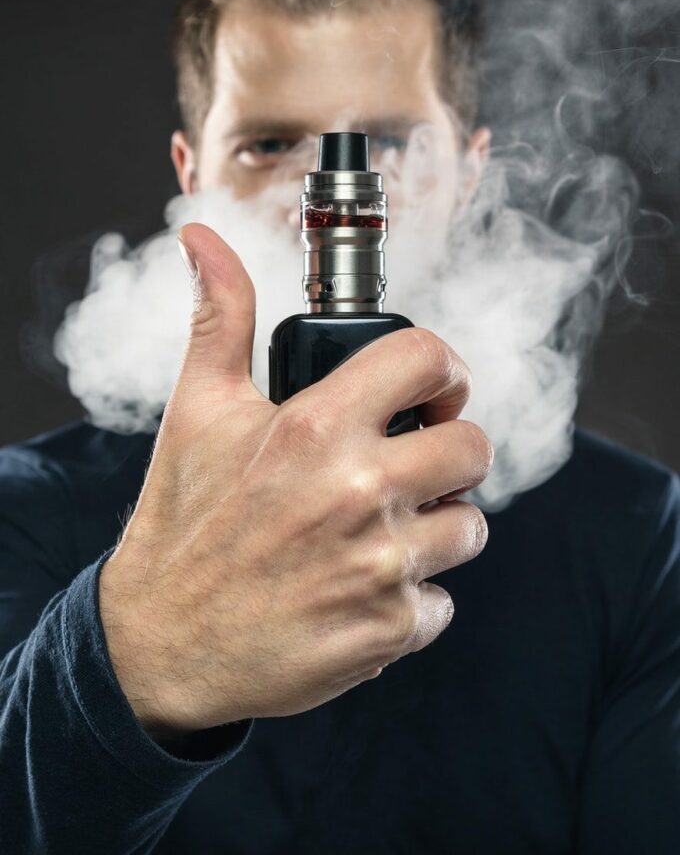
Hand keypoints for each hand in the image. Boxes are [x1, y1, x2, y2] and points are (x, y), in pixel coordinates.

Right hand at [98, 224, 492, 735]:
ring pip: (469, 527)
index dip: (443, 369)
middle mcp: (361, 493)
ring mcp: (380, 566)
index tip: (434, 390)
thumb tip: (203, 240)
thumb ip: (219, 317)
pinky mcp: (388, 630)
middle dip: (449, 451)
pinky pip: (442, 602)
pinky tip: (360, 590)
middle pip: (473, 447)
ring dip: (436, 526)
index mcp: (319, 427)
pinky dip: (412, 598)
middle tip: (408, 464)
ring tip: (380, 530)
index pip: (429, 360)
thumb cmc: (181, 524)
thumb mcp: (197, 410)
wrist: (161, 644)